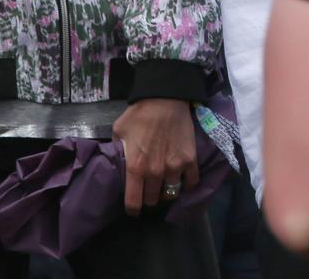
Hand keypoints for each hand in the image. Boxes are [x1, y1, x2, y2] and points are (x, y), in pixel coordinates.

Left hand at [112, 98, 198, 212]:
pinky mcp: (190, 162)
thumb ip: (118, 149)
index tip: (133, 207)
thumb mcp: (119, 130)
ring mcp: (175, 168)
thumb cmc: (139, 114)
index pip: (134, 202)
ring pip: (171, 194)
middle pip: (153, 200)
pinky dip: (186, 184)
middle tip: (147, 189)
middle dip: (148, 197)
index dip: (132, 208)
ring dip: (166, 191)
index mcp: (136, 167)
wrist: (165, 99)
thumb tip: (118, 160)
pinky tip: (181, 178)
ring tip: (163, 184)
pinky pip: (191, 183)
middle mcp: (155, 173)